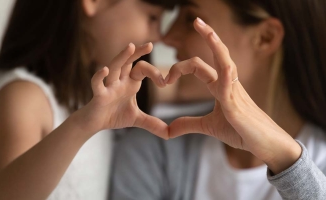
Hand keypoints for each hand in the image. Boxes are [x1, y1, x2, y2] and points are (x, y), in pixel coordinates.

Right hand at [75, 43, 168, 138]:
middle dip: (138, 53)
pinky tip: (105, 70)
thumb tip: (170, 134)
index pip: (143, 69)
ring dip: (121, 57)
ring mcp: (109, 86)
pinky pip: (97, 84)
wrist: (94, 124)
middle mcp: (120, 81)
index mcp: (130, 83)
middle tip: (150, 44)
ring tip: (131, 47)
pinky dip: (100, 76)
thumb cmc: (114, 116)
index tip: (165, 83)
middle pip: (128, 62)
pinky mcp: (98, 95)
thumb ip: (152, 123)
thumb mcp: (137, 119)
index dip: (154, 73)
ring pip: (114, 68)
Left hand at [166, 18, 300, 173]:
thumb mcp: (209, 127)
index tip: (167, 79)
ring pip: (225, 61)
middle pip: (217, 54)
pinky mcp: (237, 104)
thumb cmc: (241, 132)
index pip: (201, 67)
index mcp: (220, 87)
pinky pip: (230, 83)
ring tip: (205, 28)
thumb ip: (189, 123)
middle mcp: (228, 84)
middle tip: (196, 20)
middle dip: (208, 35)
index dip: (182, 67)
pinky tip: (221, 63)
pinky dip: (224, 72)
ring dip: (215, 44)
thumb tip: (169, 129)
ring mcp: (234, 92)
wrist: (264, 144)